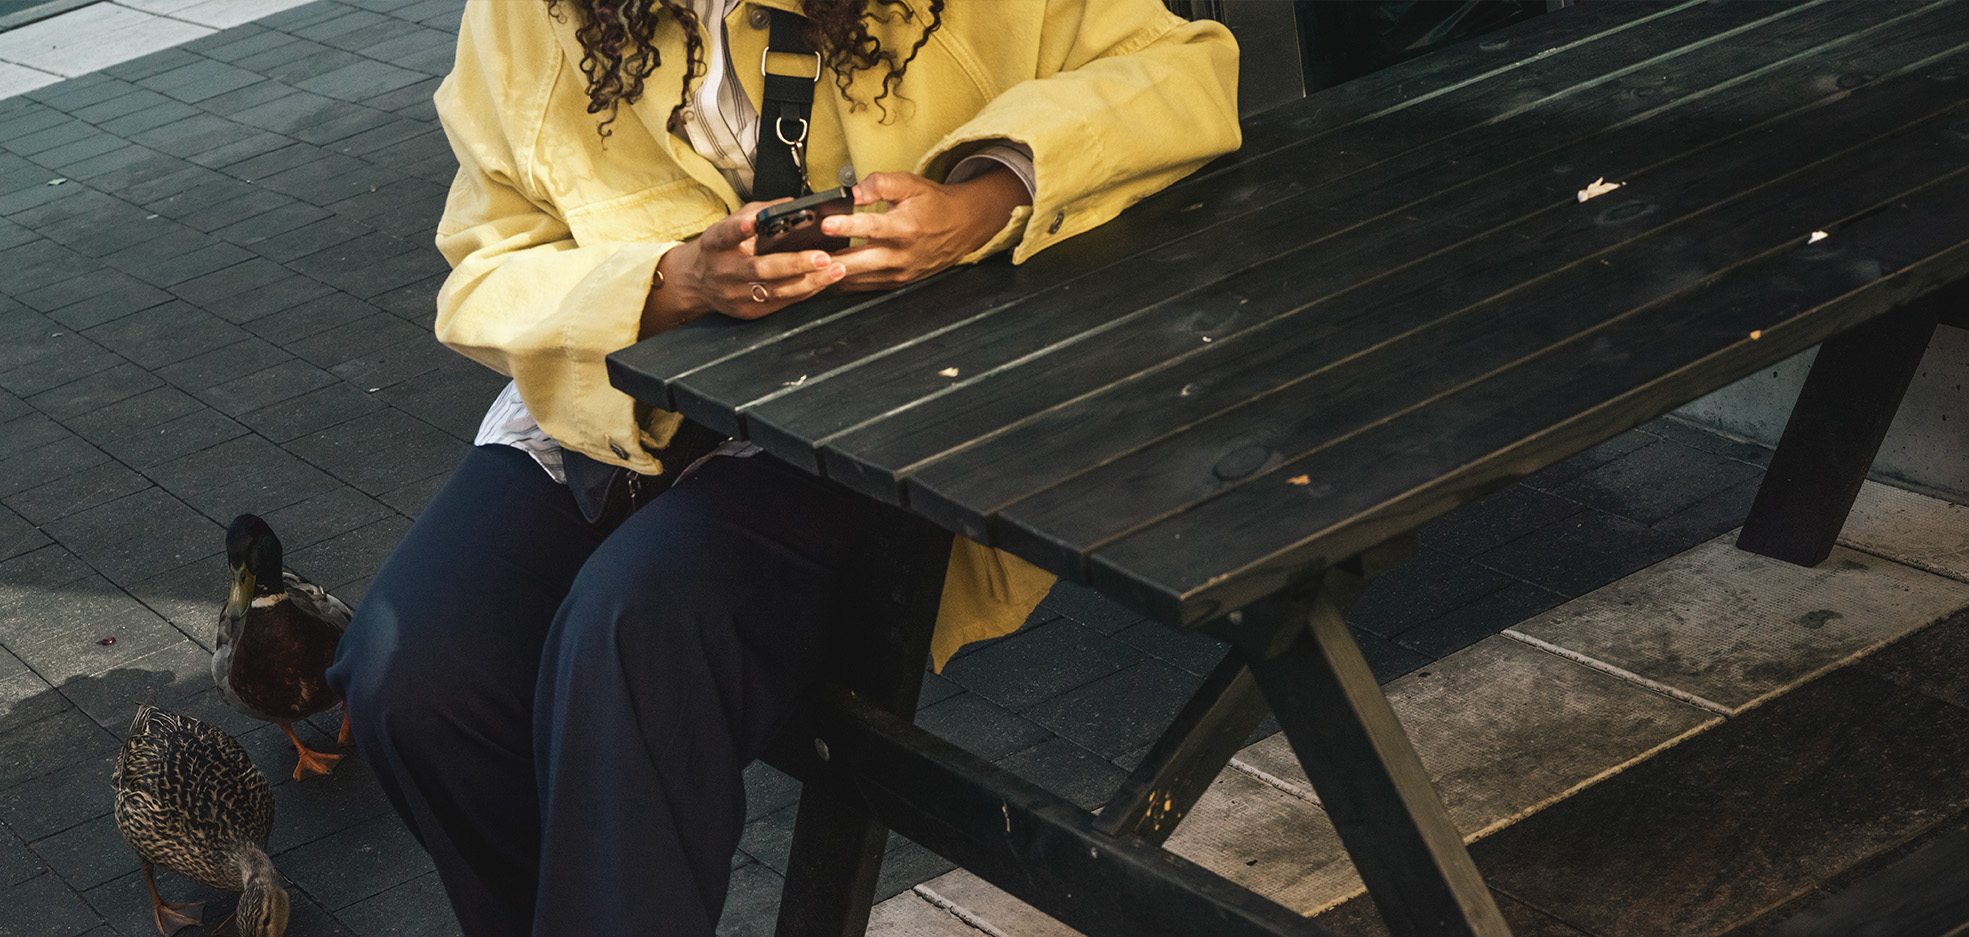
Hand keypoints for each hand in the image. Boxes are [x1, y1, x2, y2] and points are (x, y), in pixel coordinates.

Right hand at [640, 200, 847, 335]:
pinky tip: (824, 281)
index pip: (725, 234)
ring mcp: (735, 295)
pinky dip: (805, 291)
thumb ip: (758, 212)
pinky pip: (781, 303)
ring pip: (776, 291)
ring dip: (810, 281)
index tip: (750, 224)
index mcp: (715, 244)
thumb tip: (792, 204)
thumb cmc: (721, 248)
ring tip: (835, 269)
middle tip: (822, 257)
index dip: (738, 229)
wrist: (697, 282)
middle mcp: (724, 271)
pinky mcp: (748, 312)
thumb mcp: (729, 225)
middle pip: (760, 269)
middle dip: (794, 263)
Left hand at [822, 168, 1030, 291]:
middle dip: (830, 261)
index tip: (826, 224)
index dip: (847, 226)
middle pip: (859, 262)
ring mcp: (898, 272)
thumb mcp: (910, 184)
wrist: (960, 227)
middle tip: (806, 257)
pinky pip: (865, 286)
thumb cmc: (933, 205)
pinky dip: (845, 281)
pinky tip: (826, 274)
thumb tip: (853, 192)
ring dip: (833, 274)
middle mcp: (901, 254)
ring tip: (808, 266)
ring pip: (858, 279)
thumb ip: (880, 183)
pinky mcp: (896, 282)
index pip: (871, 228)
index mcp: (905, 227)